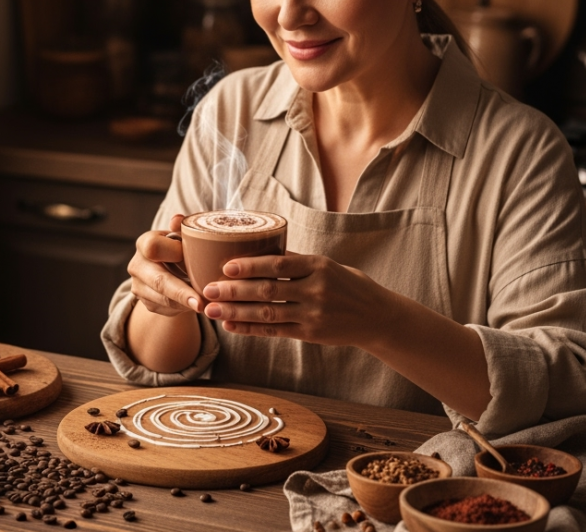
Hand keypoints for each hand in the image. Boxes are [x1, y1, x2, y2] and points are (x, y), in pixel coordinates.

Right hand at [127, 214, 198, 316]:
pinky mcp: (146, 303)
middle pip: (158, 280)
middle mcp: (137, 265)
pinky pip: (166, 309)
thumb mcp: (181, 235)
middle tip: (201, 303)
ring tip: (207, 307)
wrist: (167, 267)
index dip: (175, 253)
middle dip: (181, 293)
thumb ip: (181, 227)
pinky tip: (199, 307)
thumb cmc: (179, 247)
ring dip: (186, 304)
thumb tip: (178, 220)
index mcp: (144, 243)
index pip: (154, 247)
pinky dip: (183, 309)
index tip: (196, 260)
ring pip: (163, 299)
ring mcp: (139, 287)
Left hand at [198, 252, 397, 346]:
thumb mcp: (328, 265)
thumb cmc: (348, 285)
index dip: (250, 265)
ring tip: (211, 310)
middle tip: (207, 290)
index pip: (279, 264)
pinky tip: (231, 326)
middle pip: (268, 290)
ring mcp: (313, 314)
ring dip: (236, 312)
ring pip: (267, 314)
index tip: (225, 266)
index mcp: (319, 266)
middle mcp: (316, 290)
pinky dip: (251, 329)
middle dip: (234, 291)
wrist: (377, 317)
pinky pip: (275, 332)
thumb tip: (261, 251)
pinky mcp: (310, 334)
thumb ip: (298, 261)